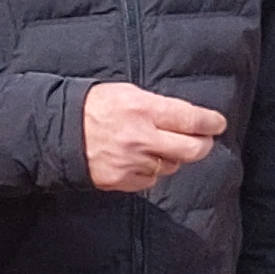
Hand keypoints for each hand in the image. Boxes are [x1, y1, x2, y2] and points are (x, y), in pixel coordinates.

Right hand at [80, 83, 223, 193]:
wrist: (56, 132)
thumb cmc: (93, 106)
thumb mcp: (126, 92)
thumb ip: (157, 105)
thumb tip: (186, 118)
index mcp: (143, 109)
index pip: (191, 119)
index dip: (211, 122)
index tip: (217, 124)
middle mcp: (141, 138)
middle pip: (192, 150)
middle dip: (202, 145)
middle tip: (202, 140)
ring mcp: (131, 162)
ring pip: (171, 166)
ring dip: (171, 157)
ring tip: (156, 146)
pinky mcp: (120, 180)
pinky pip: (150, 179)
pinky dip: (149, 170)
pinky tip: (137, 159)